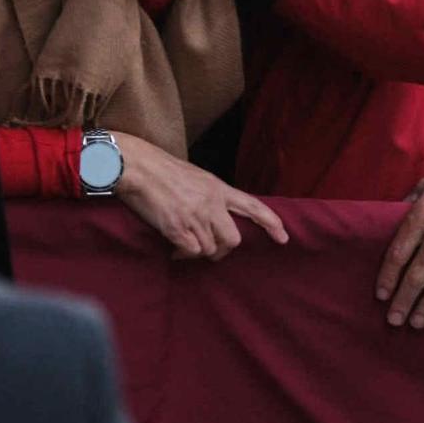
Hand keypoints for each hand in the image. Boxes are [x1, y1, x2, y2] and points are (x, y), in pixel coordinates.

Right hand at [115, 132, 287, 259]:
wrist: (140, 168)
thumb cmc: (165, 171)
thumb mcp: (199, 178)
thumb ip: (213, 197)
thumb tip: (219, 218)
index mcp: (220, 189)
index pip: (253, 207)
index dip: (271, 223)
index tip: (283, 238)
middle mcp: (211, 204)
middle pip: (232, 240)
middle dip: (222, 250)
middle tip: (210, 250)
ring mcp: (195, 217)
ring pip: (209, 249)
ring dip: (197, 252)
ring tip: (183, 244)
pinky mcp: (176, 228)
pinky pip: (190, 252)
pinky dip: (182, 254)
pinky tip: (174, 248)